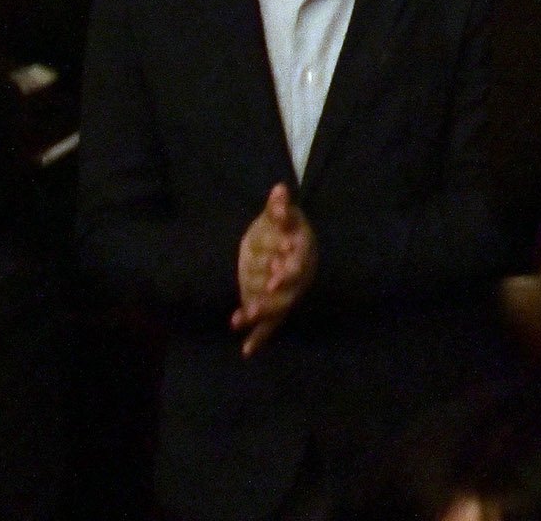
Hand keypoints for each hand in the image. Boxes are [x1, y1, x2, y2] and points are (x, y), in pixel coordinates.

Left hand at [232, 185, 317, 356]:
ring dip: (260, 315)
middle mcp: (297, 276)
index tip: (272, 278)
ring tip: (239, 318)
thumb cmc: (283, 229)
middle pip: (287, 290)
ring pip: (277, 308)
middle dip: (273, 297)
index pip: (296, 263)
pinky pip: (270, 325)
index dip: (286, 272)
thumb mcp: (279, 216)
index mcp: (301, 252)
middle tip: (255, 301)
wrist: (287, 247)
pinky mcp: (275, 306)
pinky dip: (258, 338)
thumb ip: (279, 207)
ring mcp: (286, 293)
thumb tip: (278, 189)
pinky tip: (246, 351)